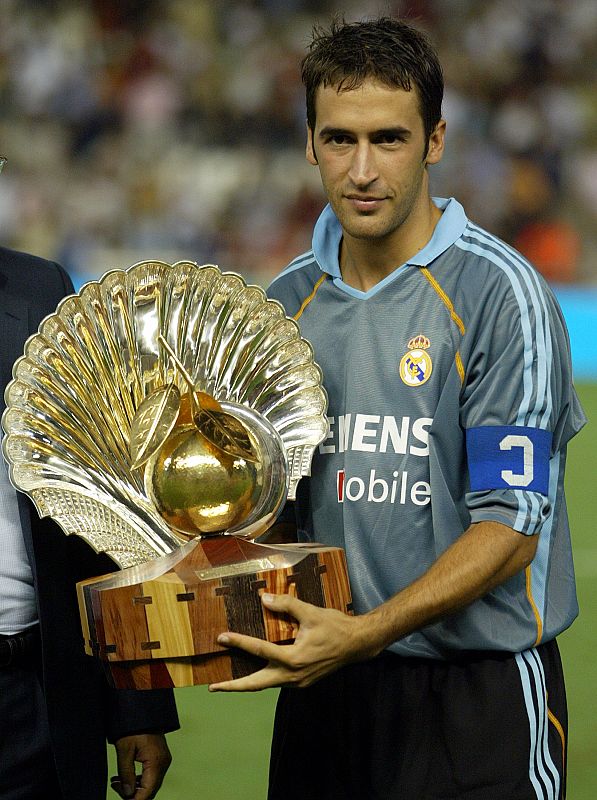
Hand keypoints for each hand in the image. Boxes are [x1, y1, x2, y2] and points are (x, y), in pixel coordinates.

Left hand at [111, 733, 171, 799]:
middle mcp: (163, 763)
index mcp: (156, 762)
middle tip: (115, 785)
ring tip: (117, 781)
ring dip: (135, 787)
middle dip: (132, 793)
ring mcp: (163, 761)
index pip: (147, 792)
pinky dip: (139, 780)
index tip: (120, 795)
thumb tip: (127, 794)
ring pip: (150, 784)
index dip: (134, 799)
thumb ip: (126, 774)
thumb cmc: (133, 727)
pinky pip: (151, 776)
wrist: (142, 711)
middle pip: (150, 790)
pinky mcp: (160, 758)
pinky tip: (126, 776)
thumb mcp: (125, 750)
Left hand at [208, 592, 372, 691]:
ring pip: (267, 685)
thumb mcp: (310, 612)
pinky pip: (278, 681)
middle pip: (256, 685)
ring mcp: (298, 682)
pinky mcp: (303, 682)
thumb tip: (263, 598)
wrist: (357, 644)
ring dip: (247, 684)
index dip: (238, 642)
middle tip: (213, 687)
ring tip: (227, 682)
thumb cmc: (335, 626)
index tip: (222, 637)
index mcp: (293, 659)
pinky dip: (264, 677)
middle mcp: (293, 676)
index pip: (259, 650)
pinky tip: (255, 671)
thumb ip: (286, 605)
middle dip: (233, 686)